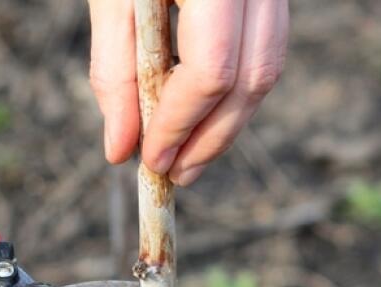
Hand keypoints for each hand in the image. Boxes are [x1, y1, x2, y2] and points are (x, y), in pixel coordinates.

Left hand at [87, 0, 288, 184]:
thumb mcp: (112, 5)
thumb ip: (116, 74)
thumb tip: (121, 149)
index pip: (210, 71)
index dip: (180, 125)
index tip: (153, 161)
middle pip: (252, 77)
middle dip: (212, 136)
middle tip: (175, 175)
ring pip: (268, 66)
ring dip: (227, 121)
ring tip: (187, 158)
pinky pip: (266, 49)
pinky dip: (234, 89)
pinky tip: (200, 117)